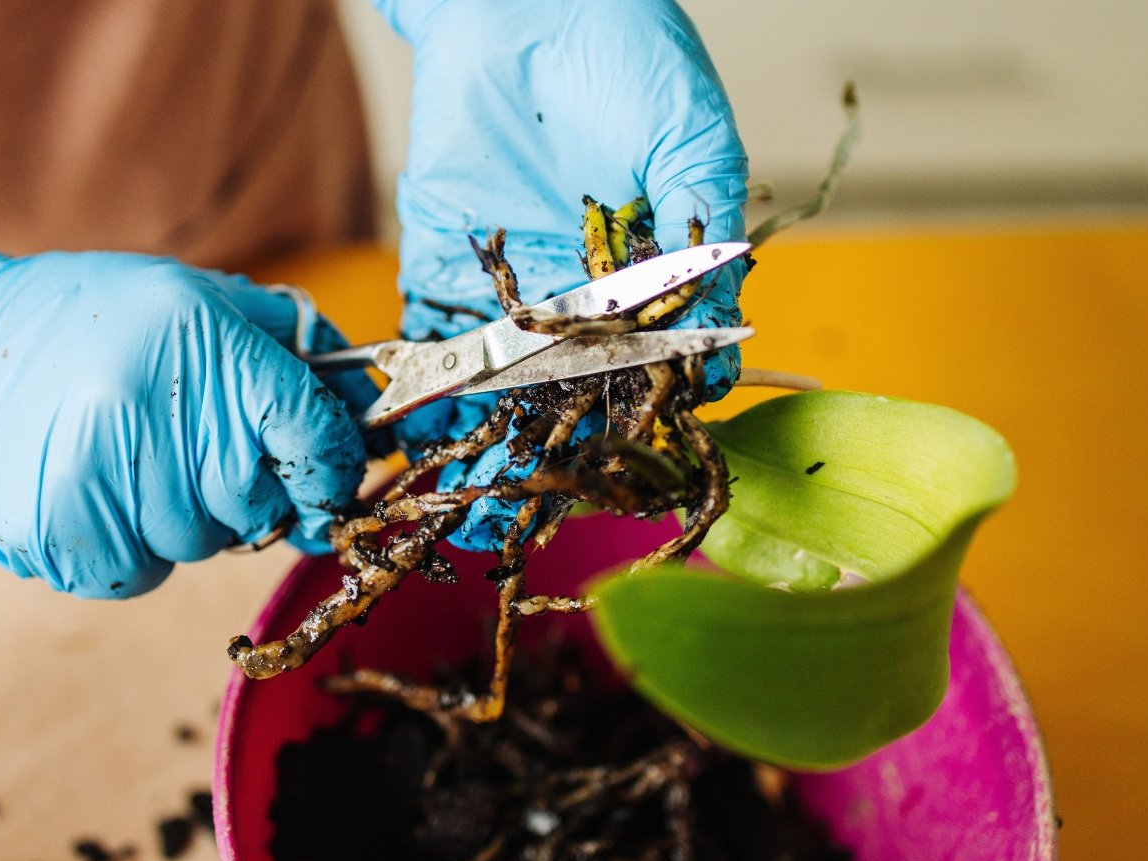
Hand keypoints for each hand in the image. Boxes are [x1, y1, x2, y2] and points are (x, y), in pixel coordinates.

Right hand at [0, 213, 374, 596]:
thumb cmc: (89, 324)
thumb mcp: (194, 300)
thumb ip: (287, 350)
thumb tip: (366, 411)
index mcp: (194, 334)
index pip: (309, 429)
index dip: (331, 463)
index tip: (324, 474)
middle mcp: (145, 402)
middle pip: (259, 503)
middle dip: (252, 494)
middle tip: (204, 458)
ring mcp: (93, 472)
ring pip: (201, 546)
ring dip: (186, 519)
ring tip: (134, 464)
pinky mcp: (53, 528)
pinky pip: (139, 573)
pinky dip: (133, 549)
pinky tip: (100, 495)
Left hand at [375, 0, 749, 549]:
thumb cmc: (625, 52)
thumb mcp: (693, 141)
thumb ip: (705, 237)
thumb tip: (725, 336)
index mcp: (647, 279)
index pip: (649, 370)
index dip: (638, 427)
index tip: (627, 479)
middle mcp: (580, 297)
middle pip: (569, 397)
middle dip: (551, 462)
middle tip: (532, 521)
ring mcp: (510, 286)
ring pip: (501, 387)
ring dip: (485, 449)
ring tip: (473, 510)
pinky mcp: (443, 261)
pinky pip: (433, 338)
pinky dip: (424, 393)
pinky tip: (422, 446)